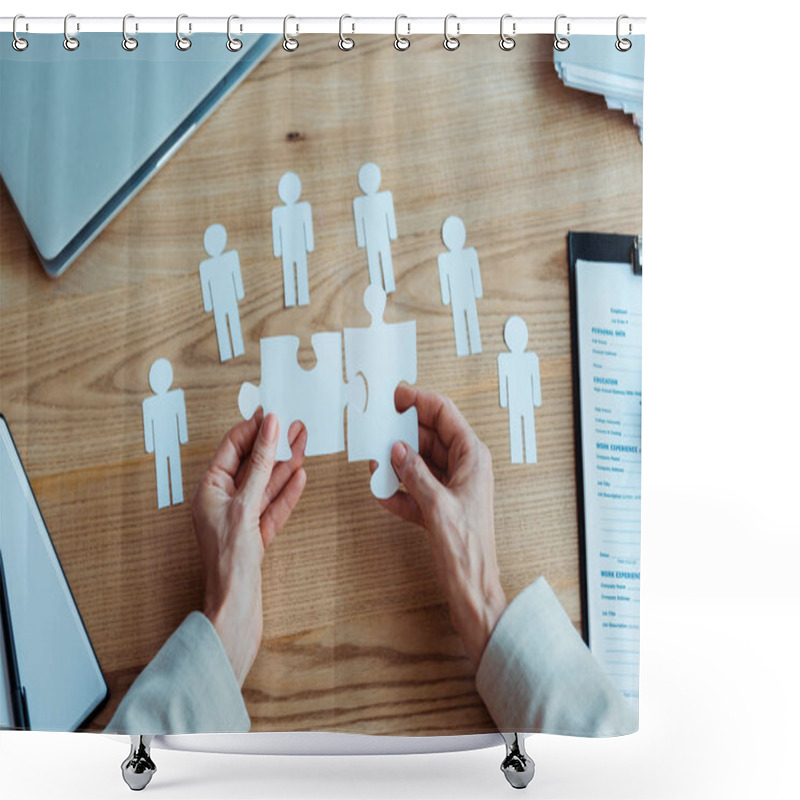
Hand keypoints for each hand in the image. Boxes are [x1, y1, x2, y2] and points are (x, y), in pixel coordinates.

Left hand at [191, 412, 306, 685]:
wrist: (236, 608)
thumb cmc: (230, 561)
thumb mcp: (245, 503)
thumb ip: (261, 464)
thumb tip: (271, 428)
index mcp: (209, 491)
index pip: (231, 449)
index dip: (252, 429)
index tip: (271, 412)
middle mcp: (223, 502)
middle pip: (251, 465)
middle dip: (273, 444)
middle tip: (294, 424)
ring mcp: (241, 520)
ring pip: (266, 485)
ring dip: (285, 464)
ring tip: (303, 442)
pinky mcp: (257, 536)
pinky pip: (274, 506)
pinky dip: (288, 491)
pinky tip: (301, 475)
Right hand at [374, 386, 507, 665]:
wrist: (472, 590)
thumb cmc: (466, 549)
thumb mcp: (436, 505)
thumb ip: (414, 473)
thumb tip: (396, 448)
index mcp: (472, 457)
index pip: (444, 414)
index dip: (418, 400)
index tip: (394, 396)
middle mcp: (464, 467)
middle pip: (428, 436)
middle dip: (402, 433)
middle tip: (375, 429)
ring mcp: (452, 487)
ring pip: (419, 462)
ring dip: (396, 463)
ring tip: (374, 463)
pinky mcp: (440, 507)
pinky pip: (415, 488)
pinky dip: (398, 490)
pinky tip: (382, 493)